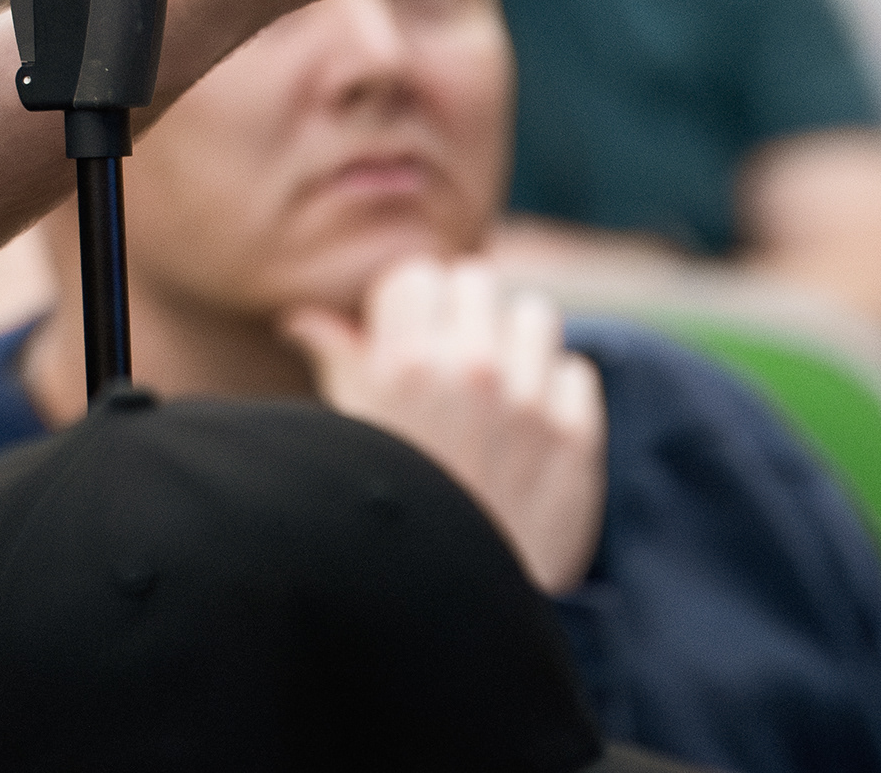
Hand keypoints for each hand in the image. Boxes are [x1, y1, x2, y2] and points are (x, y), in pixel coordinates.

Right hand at [288, 255, 605, 592]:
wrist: (454, 606)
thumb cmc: (392, 503)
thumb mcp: (351, 429)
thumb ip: (337, 359)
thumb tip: (303, 318)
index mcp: (403, 361)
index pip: (418, 275)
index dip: (412, 304)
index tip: (411, 337)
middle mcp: (469, 368)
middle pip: (477, 281)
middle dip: (464, 312)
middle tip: (456, 357)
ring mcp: (528, 400)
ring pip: (534, 313)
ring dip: (517, 342)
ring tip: (500, 386)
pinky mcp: (576, 435)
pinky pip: (576, 369)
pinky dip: (557, 390)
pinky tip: (531, 425)